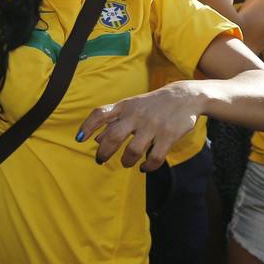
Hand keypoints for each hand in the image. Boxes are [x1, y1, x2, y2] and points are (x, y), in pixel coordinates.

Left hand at [77, 83, 201, 170]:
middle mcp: (137, 115)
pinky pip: (154, 158)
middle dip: (104, 152)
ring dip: (126, 161)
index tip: (79, 139)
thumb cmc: (151, 104)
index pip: (101, 113)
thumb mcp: (131, 107)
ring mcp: (153, 125)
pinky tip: (144, 167)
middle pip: (114, 136)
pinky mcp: (168, 136)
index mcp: (125, 106)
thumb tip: (95, 139)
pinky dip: (147, 166)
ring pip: (133, 151)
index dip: (87, 126)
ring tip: (126, 163)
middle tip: (100, 160)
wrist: (184, 96)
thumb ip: (114, 121)